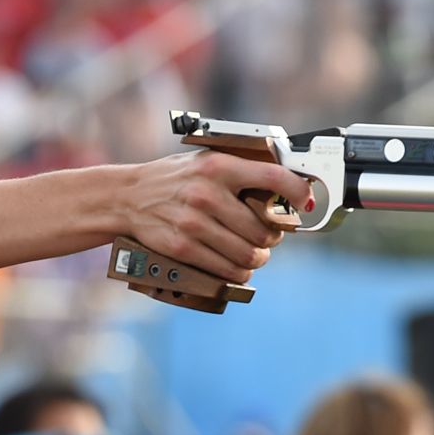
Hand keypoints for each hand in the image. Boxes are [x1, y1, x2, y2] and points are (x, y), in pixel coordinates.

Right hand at [119, 149, 313, 283]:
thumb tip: (285, 186)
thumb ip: (241, 170)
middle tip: (271, 236)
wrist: (128, 197)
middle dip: (274, 237)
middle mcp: (208, 193)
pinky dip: (238, 273)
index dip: (298, 192)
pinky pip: (226, 269)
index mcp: (219, 166)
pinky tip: (239, 267)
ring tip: (256, 254)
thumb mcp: (207, 161)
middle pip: (264, 229)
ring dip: (258, 259)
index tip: (306, 202)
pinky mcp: (183, 247)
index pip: (273, 178)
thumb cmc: (174, 178)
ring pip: (248, 254)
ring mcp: (195, 223)